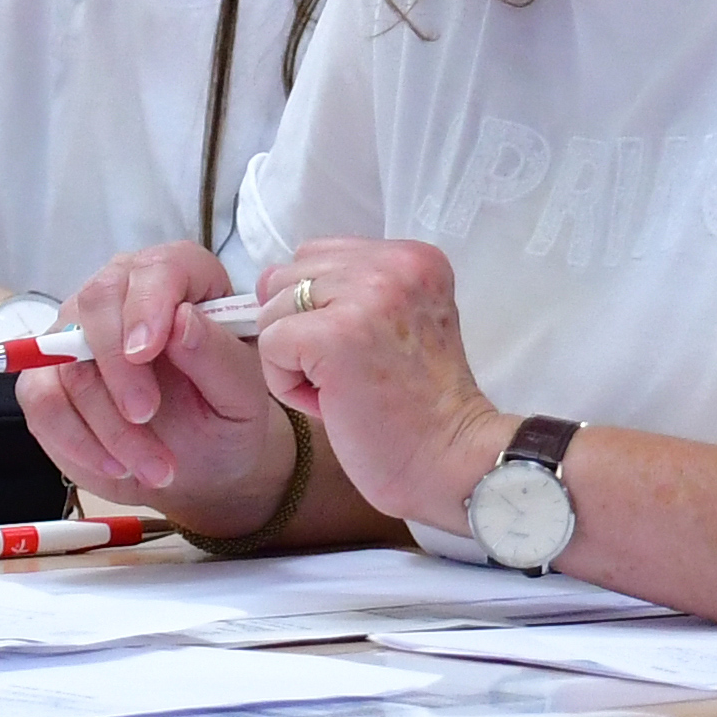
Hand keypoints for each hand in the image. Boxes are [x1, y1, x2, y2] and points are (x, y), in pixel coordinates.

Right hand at [19, 241, 294, 534]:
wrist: (198, 464)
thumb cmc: (225, 417)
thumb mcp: (241, 394)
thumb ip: (217, 355)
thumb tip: (182, 320)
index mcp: (180, 280)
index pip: (156, 271)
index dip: (148, 305)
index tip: (148, 350)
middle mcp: (121, 295)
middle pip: (97, 303)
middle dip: (117, 366)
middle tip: (144, 414)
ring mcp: (76, 335)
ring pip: (68, 362)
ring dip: (108, 424)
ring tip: (155, 467)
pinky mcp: (49, 379)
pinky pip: (42, 400)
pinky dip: (76, 439)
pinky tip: (115, 466)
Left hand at [243, 240, 504, 528]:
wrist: (451, 461)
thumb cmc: (419, 407)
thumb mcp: (399, 322)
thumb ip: (348, 292)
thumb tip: (264, 283)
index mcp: (413, 257)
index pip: (317, 255)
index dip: (317, 308)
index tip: (360, 350)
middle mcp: (392, 264)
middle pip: (287, 276)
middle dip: (300, 329)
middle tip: (351, 373)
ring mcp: (364, 296)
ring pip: (272, 309)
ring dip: (294, 359)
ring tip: (343, 388)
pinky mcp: (333, 336)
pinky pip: (269, 344)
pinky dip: (287, 384)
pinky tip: (331, 403)